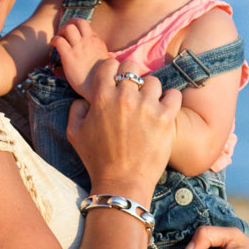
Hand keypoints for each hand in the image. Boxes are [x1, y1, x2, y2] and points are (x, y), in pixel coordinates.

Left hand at [52, 18, 111, 98]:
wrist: (100, 88)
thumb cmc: (102, 78)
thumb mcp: (106, 62)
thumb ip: (102, 55)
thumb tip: (104, 58)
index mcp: (97, 42)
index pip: (87, 28)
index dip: (79, 30)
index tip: (74, 37)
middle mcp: (88, 42)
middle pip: (79, 21)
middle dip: (70, 23)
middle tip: (64, 32)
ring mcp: (78, 48)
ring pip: (68, 28)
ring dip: (61, 31)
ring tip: (59, 38)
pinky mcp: (69, 56)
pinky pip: (58, 40)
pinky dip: (54, 41)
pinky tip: (53, 46)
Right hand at [66, 56, 179, 196]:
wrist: (122, 183)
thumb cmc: (97, 161)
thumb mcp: (74, 135)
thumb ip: (75, 110)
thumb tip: (83, 99)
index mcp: (102, 98)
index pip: (109, 65)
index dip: (112, 72)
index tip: (115, 82)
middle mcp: (125, 98)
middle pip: (132, 68)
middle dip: (131, 77)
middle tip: (133, 92)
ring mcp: (147, 107)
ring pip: (153, 81)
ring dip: (151, 91)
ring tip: (148, 105)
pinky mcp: (166, 118)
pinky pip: (174, 95)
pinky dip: (170, 100)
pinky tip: (164, 110)